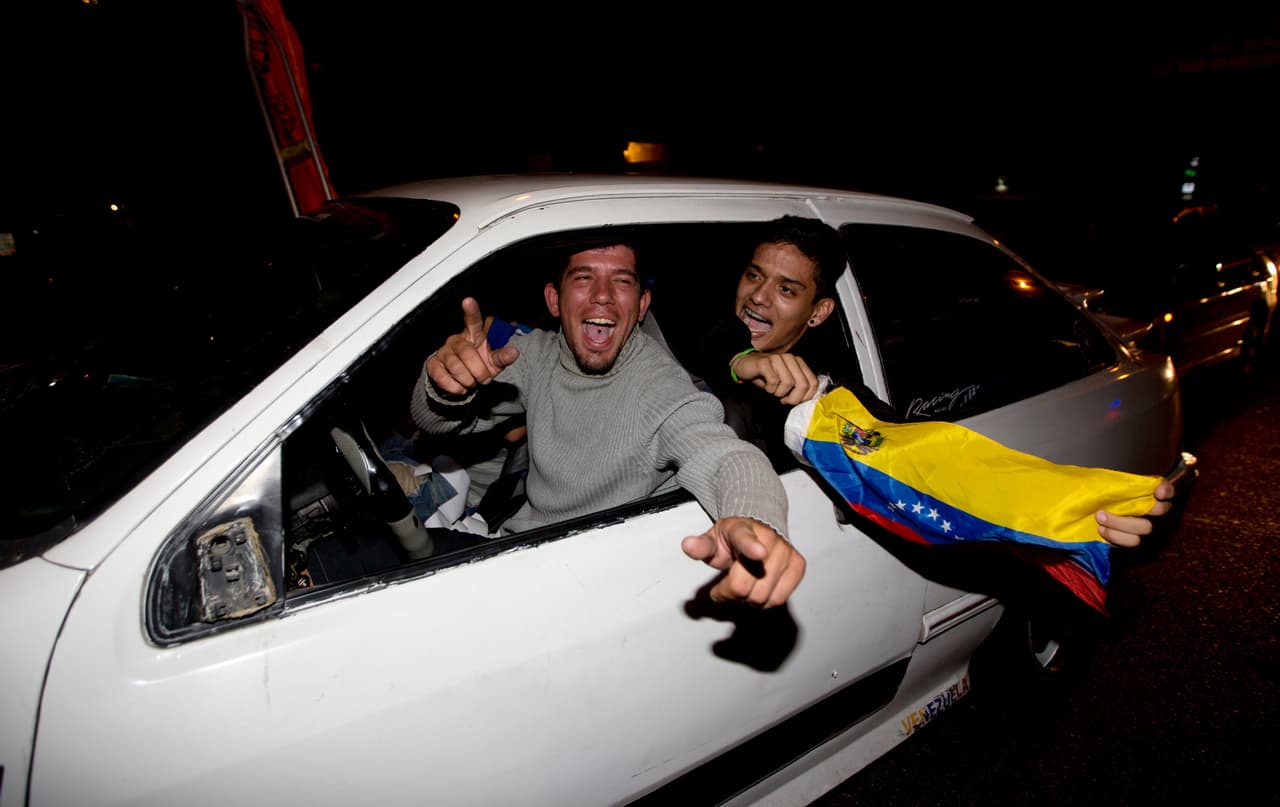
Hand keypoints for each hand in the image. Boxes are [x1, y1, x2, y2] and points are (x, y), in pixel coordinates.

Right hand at [425, 297, 520, 395]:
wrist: (464, 381)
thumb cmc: (480, 364)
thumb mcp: (495, 361)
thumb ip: (503, 356)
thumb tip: (514, 352)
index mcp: (474, 333)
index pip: (473, 320)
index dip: (470, 311)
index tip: (468, 301)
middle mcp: (457, 339)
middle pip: (467, 352)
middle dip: (479, 370)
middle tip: (484, 378)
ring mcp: (444, 351)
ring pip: (455, 367)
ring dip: (468, 380)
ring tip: (473, 382)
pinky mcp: (434, 365)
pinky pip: (442, 377)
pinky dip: (455, 387)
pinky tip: (461, 387)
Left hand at [681, 517, 805, 607]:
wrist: (760, 528)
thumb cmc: (734, 539)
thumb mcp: (713, 540)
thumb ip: (701, 546)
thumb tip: (688, 545)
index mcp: (742, 530)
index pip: (745, 539)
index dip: (751, 547)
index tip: (758, 553)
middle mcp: (768, 539)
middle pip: (745, 585)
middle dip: (729, 592)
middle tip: (726, 585)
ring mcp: (786, 552)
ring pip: (762, 596)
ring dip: (747, 599)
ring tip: (744, 585)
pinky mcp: (798, 565)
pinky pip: (779, 599)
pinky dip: (766, 602)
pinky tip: (759, 589)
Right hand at [734, 352, 819, 404]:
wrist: (744, 365)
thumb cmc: (766, 376)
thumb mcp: (785, 382)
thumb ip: (797, 387)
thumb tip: (806, 400)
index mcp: (798, 362)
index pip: (813, 383)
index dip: (806, 397)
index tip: (794, 400)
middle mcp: (790, 358)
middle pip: (803, 384)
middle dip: (794, 398)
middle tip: (784, 400)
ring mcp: (778, 358)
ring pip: (788, 383)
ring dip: (779, 392)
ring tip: (773, 390)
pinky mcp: (765, 362)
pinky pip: (773, 381)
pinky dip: (770, 388)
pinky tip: (766, 386)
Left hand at [1095, 480, 1174, 546]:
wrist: (1077, 511)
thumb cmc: (1089, 493)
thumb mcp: (1100, 481)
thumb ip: (1116, 481)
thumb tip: (1123, 481)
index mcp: (1142, 491)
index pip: (1166, 489)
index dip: (1167, 490)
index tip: (1157, 492)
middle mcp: (1145, 509)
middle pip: (1161, 510)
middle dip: (1142, 508)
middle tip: (1120, 503)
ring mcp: (1138, 525)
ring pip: (1145, 528)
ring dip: (1122, 523)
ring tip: (1099, 517)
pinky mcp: (1128, 539)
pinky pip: (1131, 541)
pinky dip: (1116, 536)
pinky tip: (1101, 530)